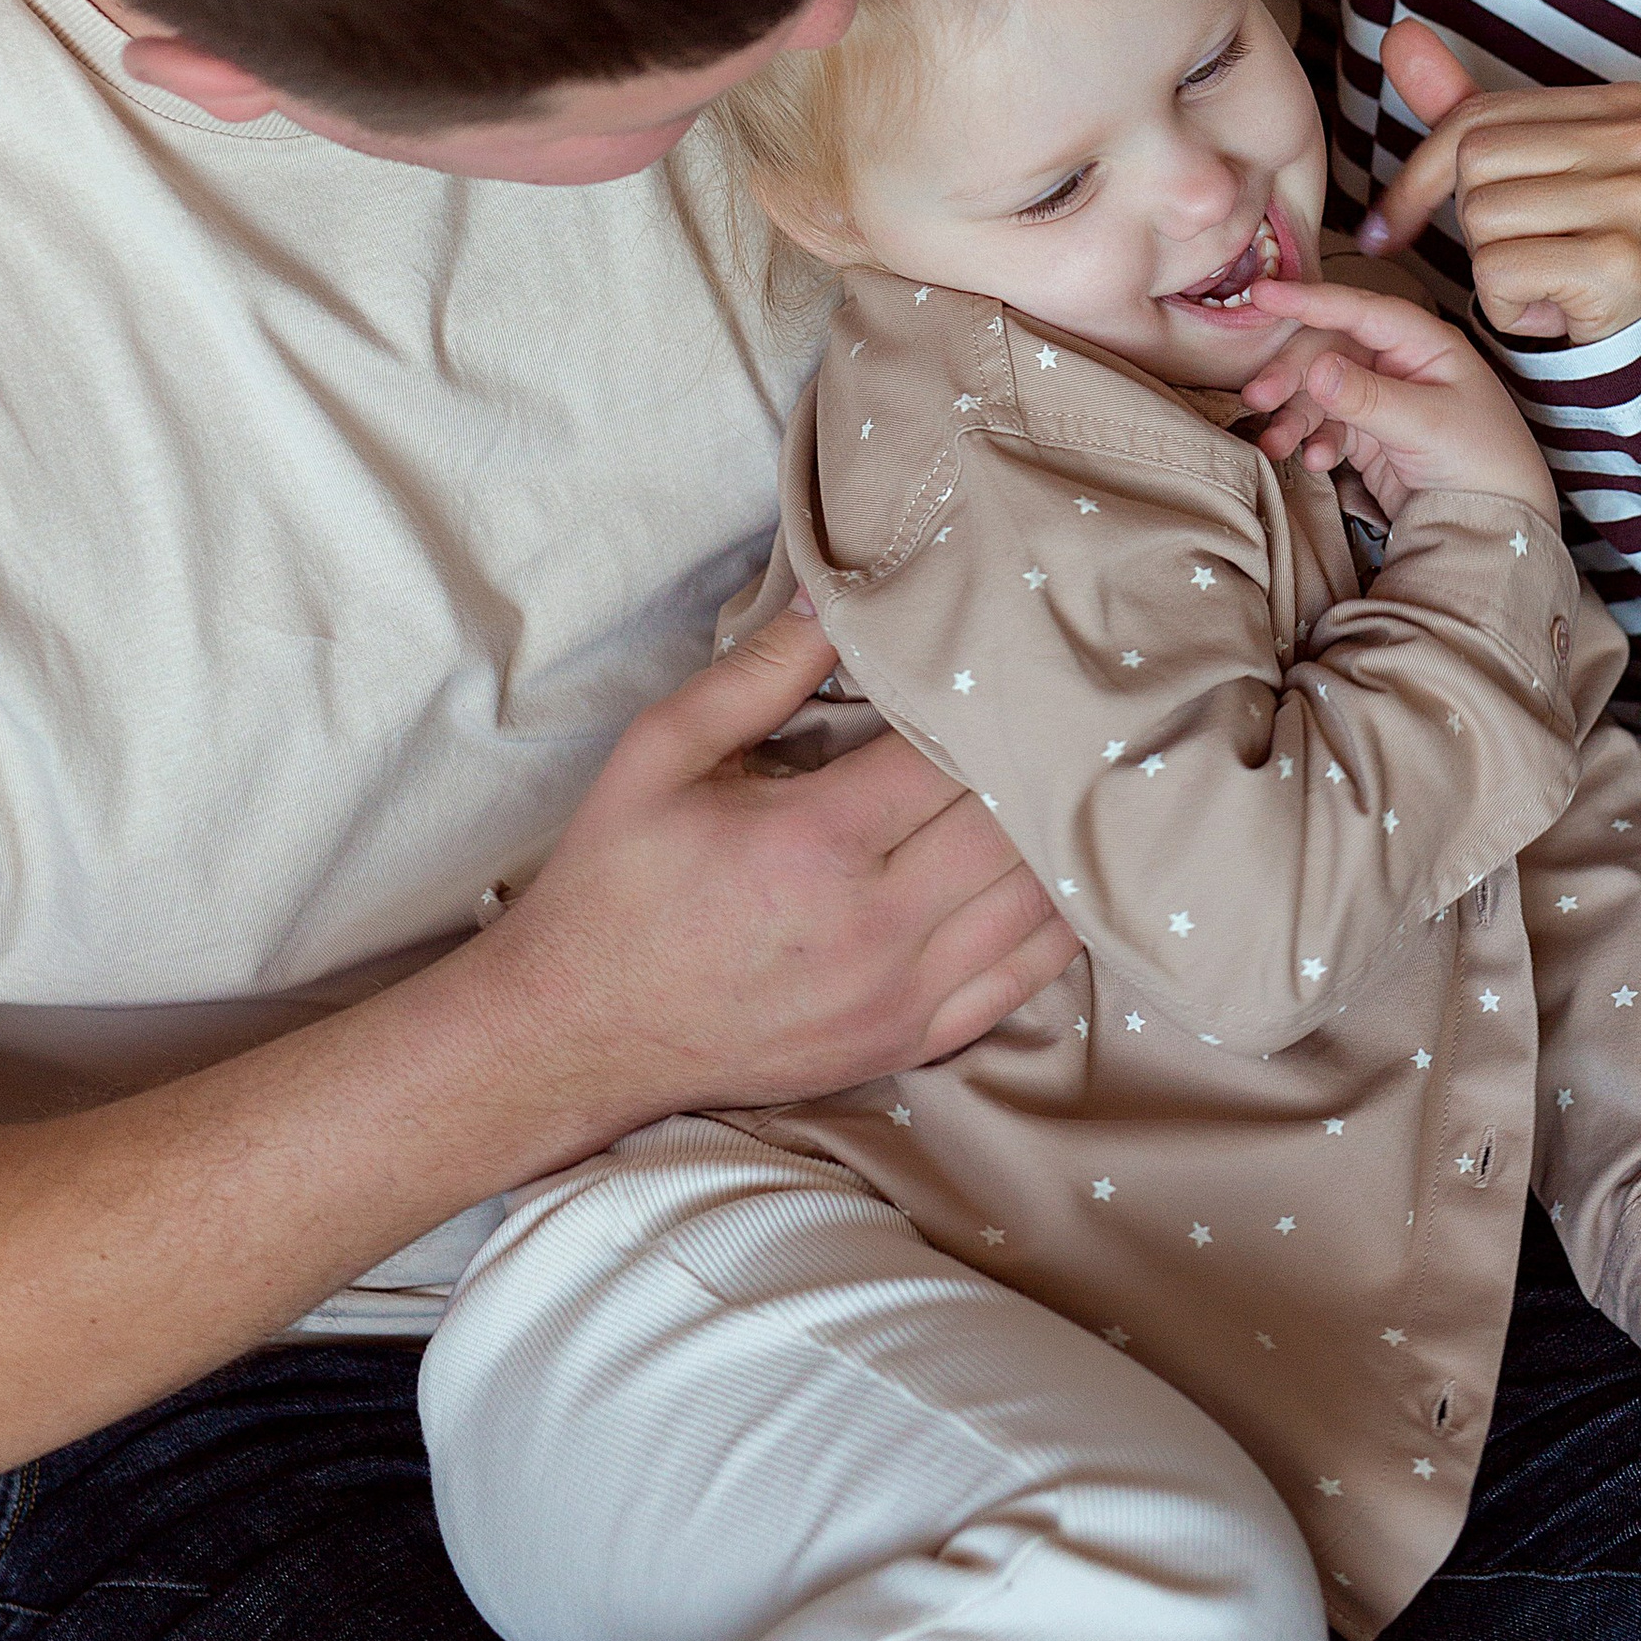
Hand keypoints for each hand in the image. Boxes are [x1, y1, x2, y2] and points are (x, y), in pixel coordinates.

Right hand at [477, 607, 1081, 1133]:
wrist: (576, 1033)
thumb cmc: (616, 883)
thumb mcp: (663, 752)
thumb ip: (761, 671)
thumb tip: (838, 597)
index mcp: (816, 842)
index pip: (954, 755)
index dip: (988, 702)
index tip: (1001, 660)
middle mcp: (875, 926)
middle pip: (1014, 824)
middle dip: (1036, 762)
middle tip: (1052, 711)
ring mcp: (899, 996)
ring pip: (1039, 903)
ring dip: (1060, 836)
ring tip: (1065, 779)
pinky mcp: (907, 1042)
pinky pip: (1025, 979)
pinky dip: (1057, 921)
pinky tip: (1058, 871)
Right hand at [1237, 277, 1552, 515]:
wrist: (1500, 527)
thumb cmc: (1485, 463)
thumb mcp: (1428, 426)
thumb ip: (1369, 397)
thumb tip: (1316, 368)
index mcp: (1424, 344)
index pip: (1361, 310)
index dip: (1310, 300)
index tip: (1265, 294)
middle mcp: (1400, 364)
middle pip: (1331, 350)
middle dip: (1293, 373)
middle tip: (1259, 396)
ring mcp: (1383, 399)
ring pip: (1321, 392)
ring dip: (1294, 415)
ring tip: (1276, 444)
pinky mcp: (1371, 436)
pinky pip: (1329, 427)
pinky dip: (1315, 442)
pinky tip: (1317, 462)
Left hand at [1358, 21, 1640, 346]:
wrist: (1639, 329)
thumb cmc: (1574, 236)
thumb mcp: (1523, 164)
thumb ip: (1463, 103)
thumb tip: (1400, 35)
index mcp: (1628, 103)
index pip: (1478, 119)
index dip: (1423, 175)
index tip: (1392, 221)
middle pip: (1477, 162)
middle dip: (1472, 220)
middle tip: (1520, 249)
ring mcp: (1640, 202)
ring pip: (1483, 215)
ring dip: (1487, 264)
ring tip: (1536, 275)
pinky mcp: (1620, 266)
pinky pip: (1500, 271)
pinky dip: (1503, 303)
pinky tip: (1544, 305)